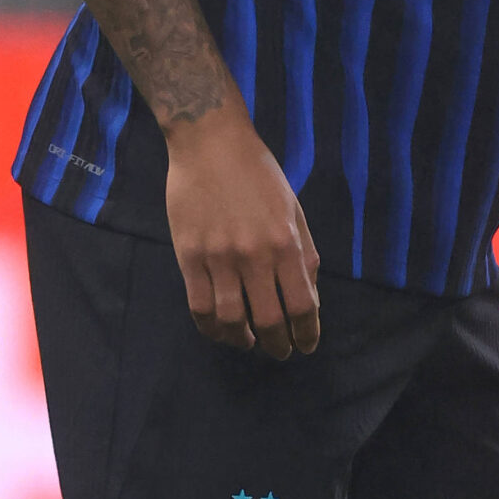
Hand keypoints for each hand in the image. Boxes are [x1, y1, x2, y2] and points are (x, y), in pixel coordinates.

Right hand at [162, 107, 319, 358]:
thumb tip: (310, 295)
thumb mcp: (294, 209)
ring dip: (243, 341)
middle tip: (282, 352)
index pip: (302, 304)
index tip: (307, 345)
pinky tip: (222, 331)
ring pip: (230, 320)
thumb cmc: (259, 174)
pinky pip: (198, 307)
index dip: (307, 332)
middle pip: (268, 319)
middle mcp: (253, 255)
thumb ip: (303, 253)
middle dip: (278, 344)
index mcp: (286, 242)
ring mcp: (217, 259)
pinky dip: (211, 328)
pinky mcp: (188, 257)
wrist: (211, 145)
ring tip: (251, 344)